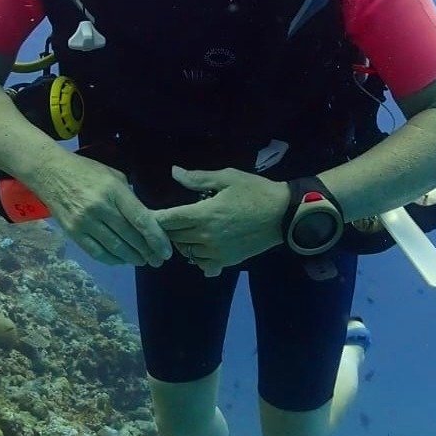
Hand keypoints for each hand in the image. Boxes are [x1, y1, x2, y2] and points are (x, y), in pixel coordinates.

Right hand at [31, 153, 171, 267]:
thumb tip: (145, 219)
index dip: (156, 238)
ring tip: (142, 261)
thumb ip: (129, 197)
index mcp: (114, 190)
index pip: (140, 219)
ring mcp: (85, 222)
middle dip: (147, 251)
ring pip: (115, 247)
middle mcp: (100, 207)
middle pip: (130, 236)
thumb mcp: (113, 175)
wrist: (50, 173)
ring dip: (132, 258)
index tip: (166, 250)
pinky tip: (121, 260)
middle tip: (158, 260)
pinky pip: (96, 252)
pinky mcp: (73, 232)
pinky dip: (112, 259)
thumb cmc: (86, 171)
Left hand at [153, 166, 287, 276]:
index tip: (151, 213)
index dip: (156, 217)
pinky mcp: (226, 261)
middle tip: (168, 220)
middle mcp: (205, 237)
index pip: (167, 220)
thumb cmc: (255, 191)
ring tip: (185, 230)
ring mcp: (215, 252)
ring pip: (185, 252)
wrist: (284, 215)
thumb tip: (174, 172)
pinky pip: (202, 263)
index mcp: (203, 214)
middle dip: (167, 229)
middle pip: (173, 237)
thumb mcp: (227, 177)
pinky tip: (201, 245)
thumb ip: (198, 178)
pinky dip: (197, 256)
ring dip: (181, 242)